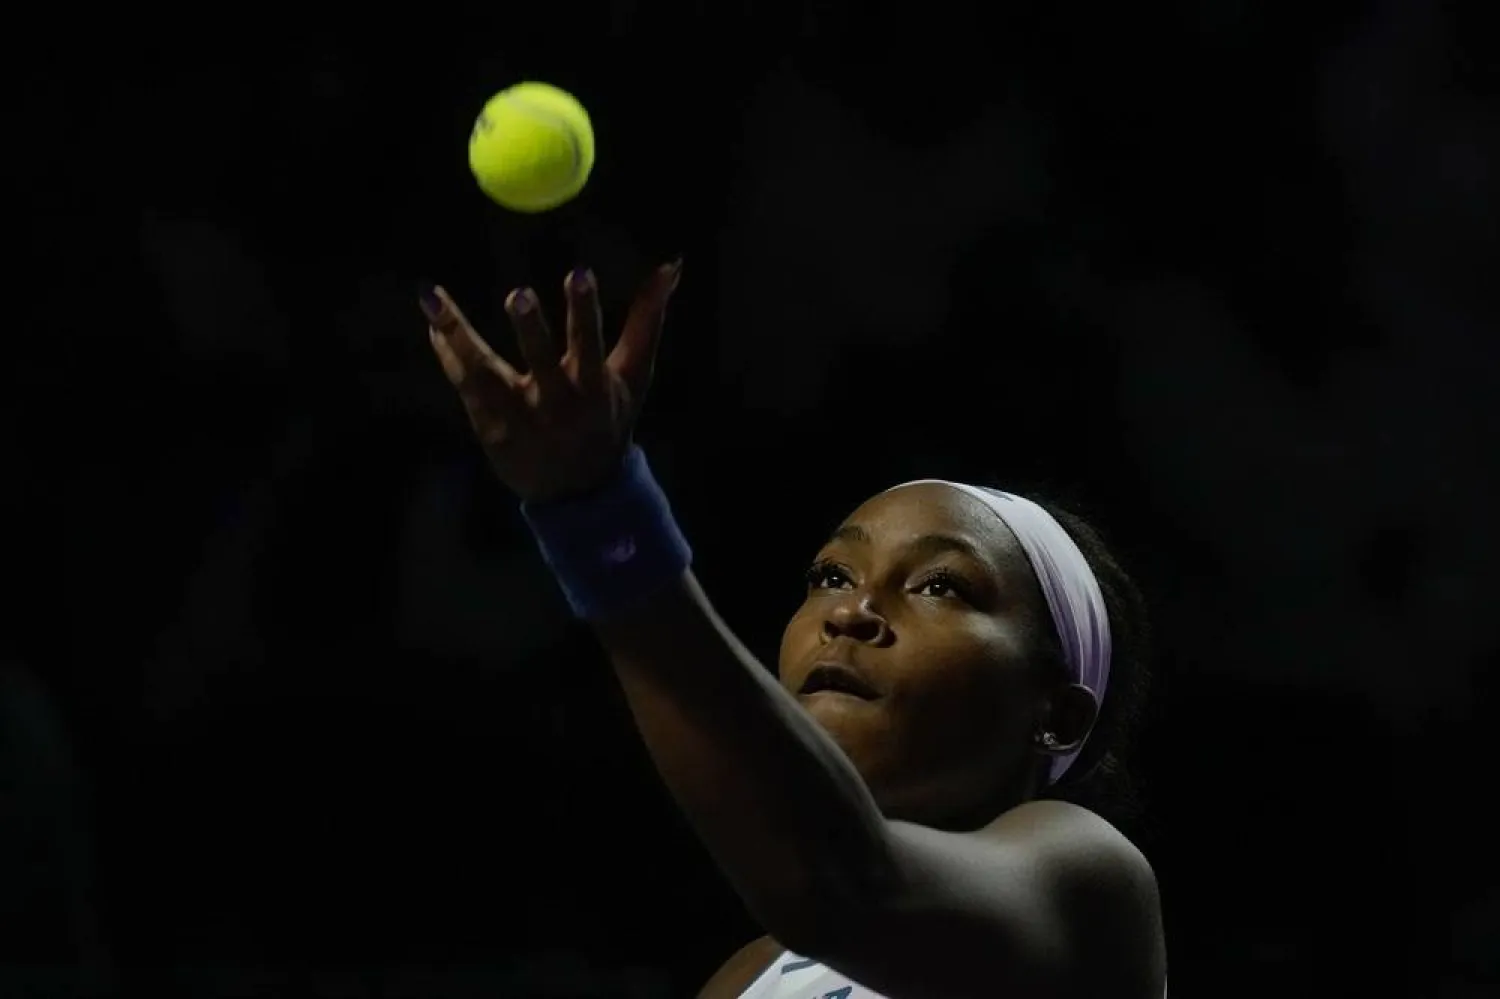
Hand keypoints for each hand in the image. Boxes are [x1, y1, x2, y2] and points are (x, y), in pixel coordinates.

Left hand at [422, 261, 681, 502]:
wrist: (578, 492)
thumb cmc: (609, 419)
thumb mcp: (634, 375)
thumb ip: (648, 319)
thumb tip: (671, 263)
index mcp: (593, 387)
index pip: (589, 343)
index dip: (584, 310)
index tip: (578, 272)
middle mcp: (555, 402)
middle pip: (540, 360)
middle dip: (532, 327)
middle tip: (518, 294)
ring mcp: (517, 416)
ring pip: (483, 371)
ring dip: (457, 333)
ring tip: (432, 297)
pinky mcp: (488, 426)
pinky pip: (464, 383)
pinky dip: (448, 351)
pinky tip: (434, 323)